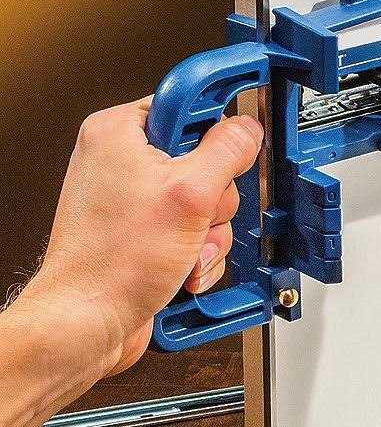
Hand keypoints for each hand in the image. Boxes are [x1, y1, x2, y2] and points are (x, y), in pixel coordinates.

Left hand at [22, 98, 261, 377]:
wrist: (86, 327)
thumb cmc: (110, 265)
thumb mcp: (189, 194)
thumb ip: (228, 150)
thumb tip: (247, 129)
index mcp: (120, 132)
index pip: (187, 99)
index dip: (218, 112)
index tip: (248, 101)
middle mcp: (123, 161)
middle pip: (207, 155)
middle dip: (214, 196)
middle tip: (196, 211)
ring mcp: (136, 199)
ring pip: (207, 198)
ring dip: (210, 232)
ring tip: (186, 249)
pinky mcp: (147, 231)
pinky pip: (196, 229)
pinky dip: (199, 251)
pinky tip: (182, 265)